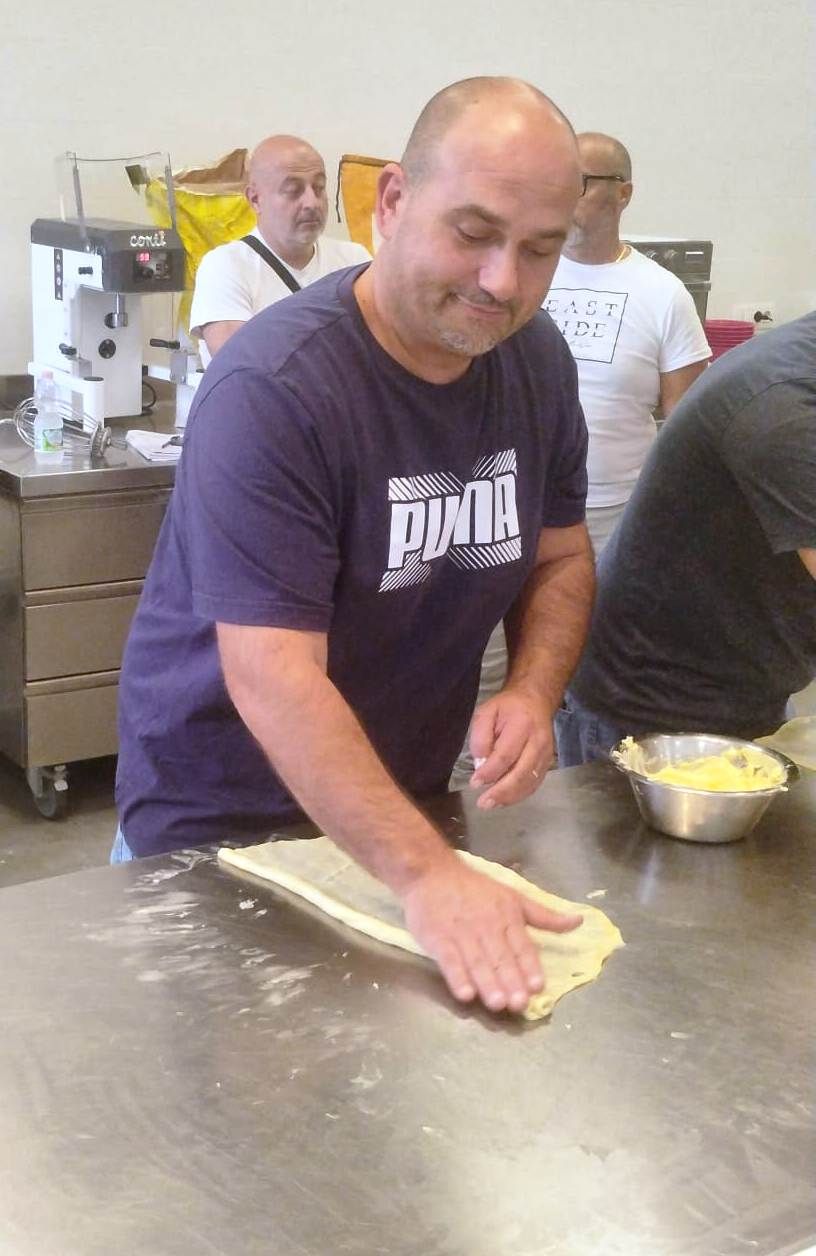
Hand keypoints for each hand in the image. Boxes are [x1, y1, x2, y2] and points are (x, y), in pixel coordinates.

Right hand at [401, 857, 581, 1012]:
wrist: (431, 873)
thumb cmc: (475, 889)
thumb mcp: (513, 897)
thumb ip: (544, 915)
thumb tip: (579, 922)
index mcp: (507, 916)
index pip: (521, 945)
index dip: (529, 966)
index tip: (537, 986)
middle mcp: (486, 925)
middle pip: (500, 957)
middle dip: (510, 980)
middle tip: (519, 1004)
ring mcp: (461, 933)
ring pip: (477, 961)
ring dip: (487, 983)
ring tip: (497, 1003)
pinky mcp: (438, 939)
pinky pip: (449, 960)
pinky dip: (457, 977)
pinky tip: (465, 993)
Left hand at [469, 686, 553, 809]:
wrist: (536, 701)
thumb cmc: (508, 707)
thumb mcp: (487, 712)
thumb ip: (481, 736)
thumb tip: (480, 764)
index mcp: (522, 725)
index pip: (505, 754)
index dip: (490, 772)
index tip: (475, 783)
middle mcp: (538, 741)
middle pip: (521, 772)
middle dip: (501, 791)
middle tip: (484, 803)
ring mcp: (546, 754)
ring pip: (530, 781)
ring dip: (510, 797)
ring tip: (492, 804)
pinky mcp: (548, 762)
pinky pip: (535, 783)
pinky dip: (520, 794)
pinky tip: (505, 799)